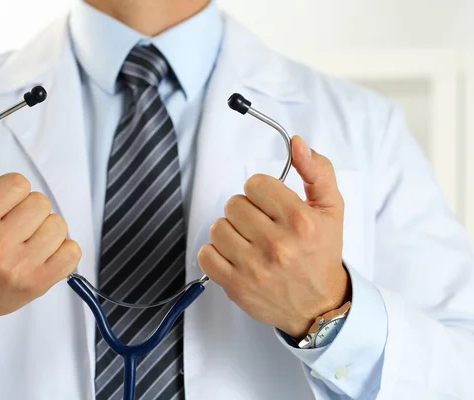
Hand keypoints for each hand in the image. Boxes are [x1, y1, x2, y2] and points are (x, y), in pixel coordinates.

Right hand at [0, 136, 81, 339]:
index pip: (18, 183)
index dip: (10, 189)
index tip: (0, 203)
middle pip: (40, 202)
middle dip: (27, 208)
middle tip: (10, 223)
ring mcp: (21, 269)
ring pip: (58, 225)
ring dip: (44, 228)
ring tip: (23, 239)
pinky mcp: (39, 284)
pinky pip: (72, 251)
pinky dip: (61, 249)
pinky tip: (40, 252)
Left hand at [198, 136, 349, 338]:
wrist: (319, 306)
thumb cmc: (322, 253)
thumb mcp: (331, 209)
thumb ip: (317, 170)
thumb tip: (297, 142)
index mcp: (300, 221)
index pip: (255, 184)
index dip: (261, 191)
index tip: (270, 204)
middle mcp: (277, 245)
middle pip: (234, 204)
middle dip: (246, 211)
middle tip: (261, 225)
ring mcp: (254, 268)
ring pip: (218, 227)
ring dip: (231, 231)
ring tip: (249, 241)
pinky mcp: (236, 286)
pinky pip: (206, 254)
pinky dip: (216, 253)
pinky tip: (235, 256)